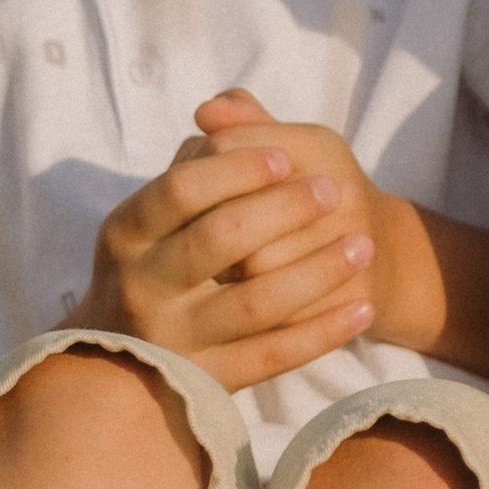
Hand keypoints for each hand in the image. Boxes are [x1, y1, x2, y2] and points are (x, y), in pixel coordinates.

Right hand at [75, 88, 394, 392]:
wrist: (130, 354)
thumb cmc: (167, 255)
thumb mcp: (168, 205)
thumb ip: (208, 151)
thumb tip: (223, 106)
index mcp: (126, 232)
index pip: (180, 188)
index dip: (237, 168)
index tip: (286, 156)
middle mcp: (141, 287)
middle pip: (218, 240)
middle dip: (284, 211)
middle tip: (336, 192)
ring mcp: (173, 340)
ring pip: (254, 304)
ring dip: (318, 271)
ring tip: (363, 246)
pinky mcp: (209, 382)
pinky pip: (274, 357)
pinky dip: (323, 333)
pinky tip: (361, 309)